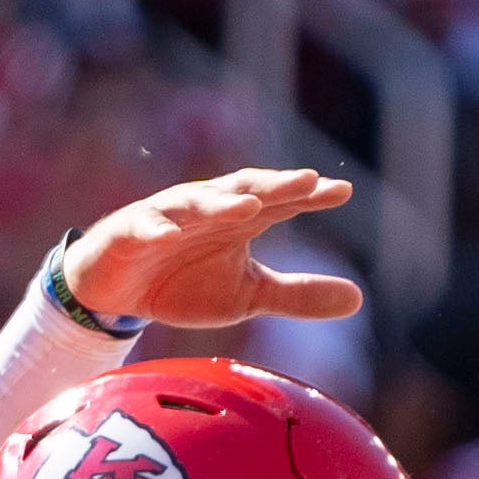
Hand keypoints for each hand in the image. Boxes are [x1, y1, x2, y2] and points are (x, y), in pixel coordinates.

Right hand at [59, 169, 361, 330]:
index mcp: (240, 220)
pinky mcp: (131, 232)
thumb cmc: (186, 283)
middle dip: (275, 185)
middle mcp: (209, 209)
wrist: (118, 292)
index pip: (281, 201)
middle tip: (308, 180)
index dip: (310, 195)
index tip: (344, 191)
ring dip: (222, 202)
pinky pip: (144, 227)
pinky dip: (156, 228)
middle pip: (246, 191)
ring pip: (198, 202)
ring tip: (250, 205)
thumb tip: (360, 298)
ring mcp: (169, 217)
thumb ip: (298, 295)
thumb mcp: (248, 294)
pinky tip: (169, 233)